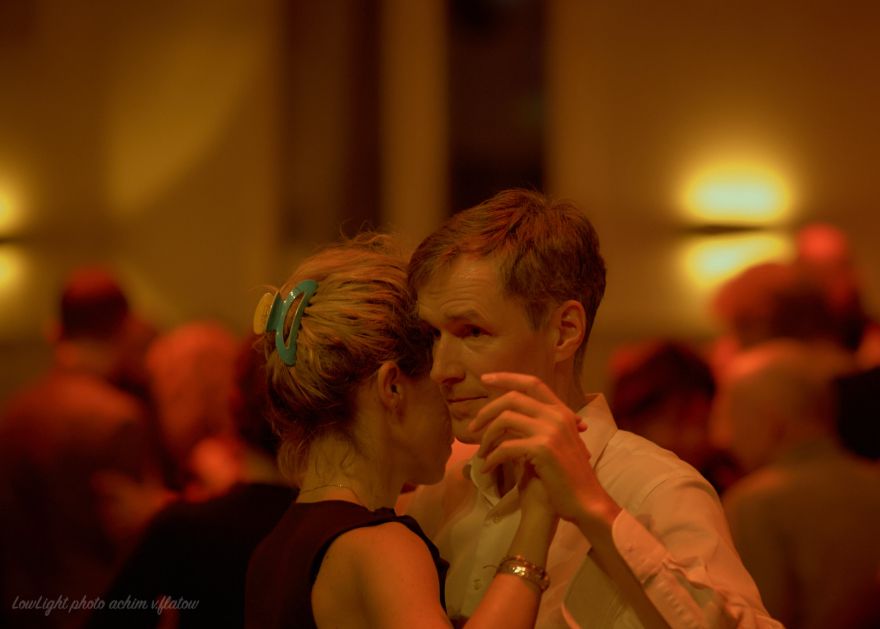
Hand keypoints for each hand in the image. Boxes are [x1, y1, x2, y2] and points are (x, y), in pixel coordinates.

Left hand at [471, 372, 620, 532]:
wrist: (586, 501)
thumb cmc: (565, 476)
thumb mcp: (552, 444)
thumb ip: (533, 428)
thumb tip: (503, 420)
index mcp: (561, 412)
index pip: (532, 383)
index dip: (507, 378)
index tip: (485, 379)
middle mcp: (557, 416)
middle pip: (513, 398)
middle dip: (487, 411)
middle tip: (472, 428)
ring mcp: (551, 431)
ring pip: (505, 420)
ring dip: (486, 437)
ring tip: (481, 453)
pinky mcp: (543, 449)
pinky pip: (505, 447)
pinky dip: (491, 458)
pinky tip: (487, 468)